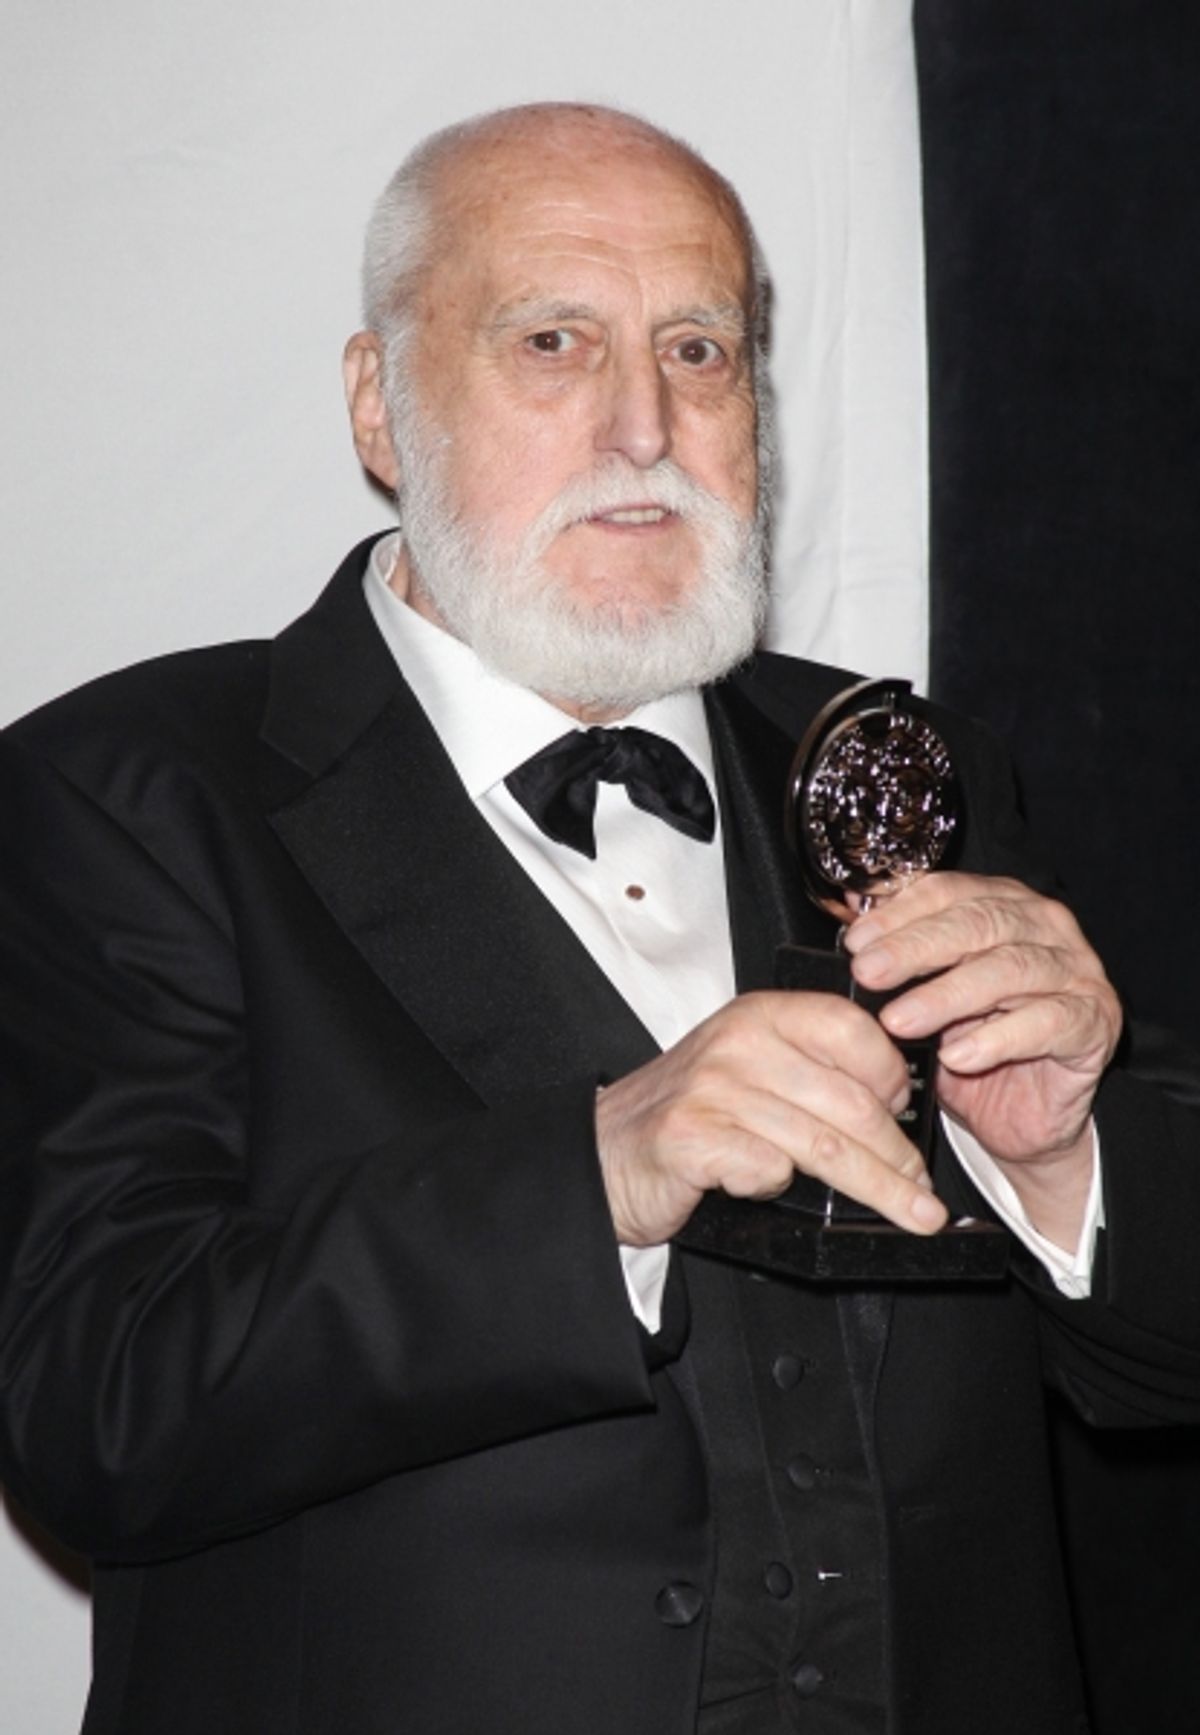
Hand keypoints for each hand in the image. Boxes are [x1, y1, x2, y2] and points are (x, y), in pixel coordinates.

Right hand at [594, 991, 948, 1246]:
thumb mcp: (749, 1068)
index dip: (894, 1076)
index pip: (852, 1031)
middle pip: (849, 1102)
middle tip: (923, 1190)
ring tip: (909, 1213)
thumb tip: (895, 1106)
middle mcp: (738, 1043)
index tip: (912, 1115)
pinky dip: (780, 1187)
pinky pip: (766, 1168)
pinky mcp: (691, 1137)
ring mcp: (712, 1089)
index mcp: (760, 1015)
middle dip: (898, 1156)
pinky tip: (773, 1191)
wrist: (603, 1152)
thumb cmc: (688, 1114)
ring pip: (822, 1144)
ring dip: (876, 1188)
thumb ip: (810, 1071)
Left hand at [842, 873, 1120, 1240]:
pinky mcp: (1094, 1021)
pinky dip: (997, 1038)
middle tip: (870, 973)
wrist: (1022, 1118)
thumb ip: (899, 956)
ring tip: (901, 1021)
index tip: (857, 941)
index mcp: (1003, 904)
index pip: (950, 891)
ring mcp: (1077, 971)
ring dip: (947, 994)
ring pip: (1010, 969)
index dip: (901, 912)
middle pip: (979, 922)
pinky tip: (958, 1056)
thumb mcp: (925, 997)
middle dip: (916, 947)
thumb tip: (852, 919)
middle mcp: (1045, 928)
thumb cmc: (972, 1046)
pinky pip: (1047, 1022)